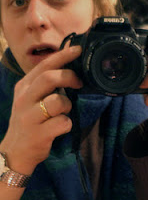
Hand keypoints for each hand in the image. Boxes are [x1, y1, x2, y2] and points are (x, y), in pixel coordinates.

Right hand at [0, 46, 81, 173]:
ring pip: (58, 101)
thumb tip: (70, 70)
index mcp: (24, 87)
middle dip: (69, 77)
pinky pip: (63, 123)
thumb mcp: (31, 98)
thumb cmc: (30, 121)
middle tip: (79, 83)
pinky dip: (67, 124)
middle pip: (49, 78)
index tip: (78, 50)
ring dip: (68, 106)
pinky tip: (60, 128)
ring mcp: (30, 116)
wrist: (16, 149)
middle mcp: (24, 99)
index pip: (43, 66)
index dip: (62, 56)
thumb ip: (46, 85)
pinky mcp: (38, 133)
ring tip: (63, 112)